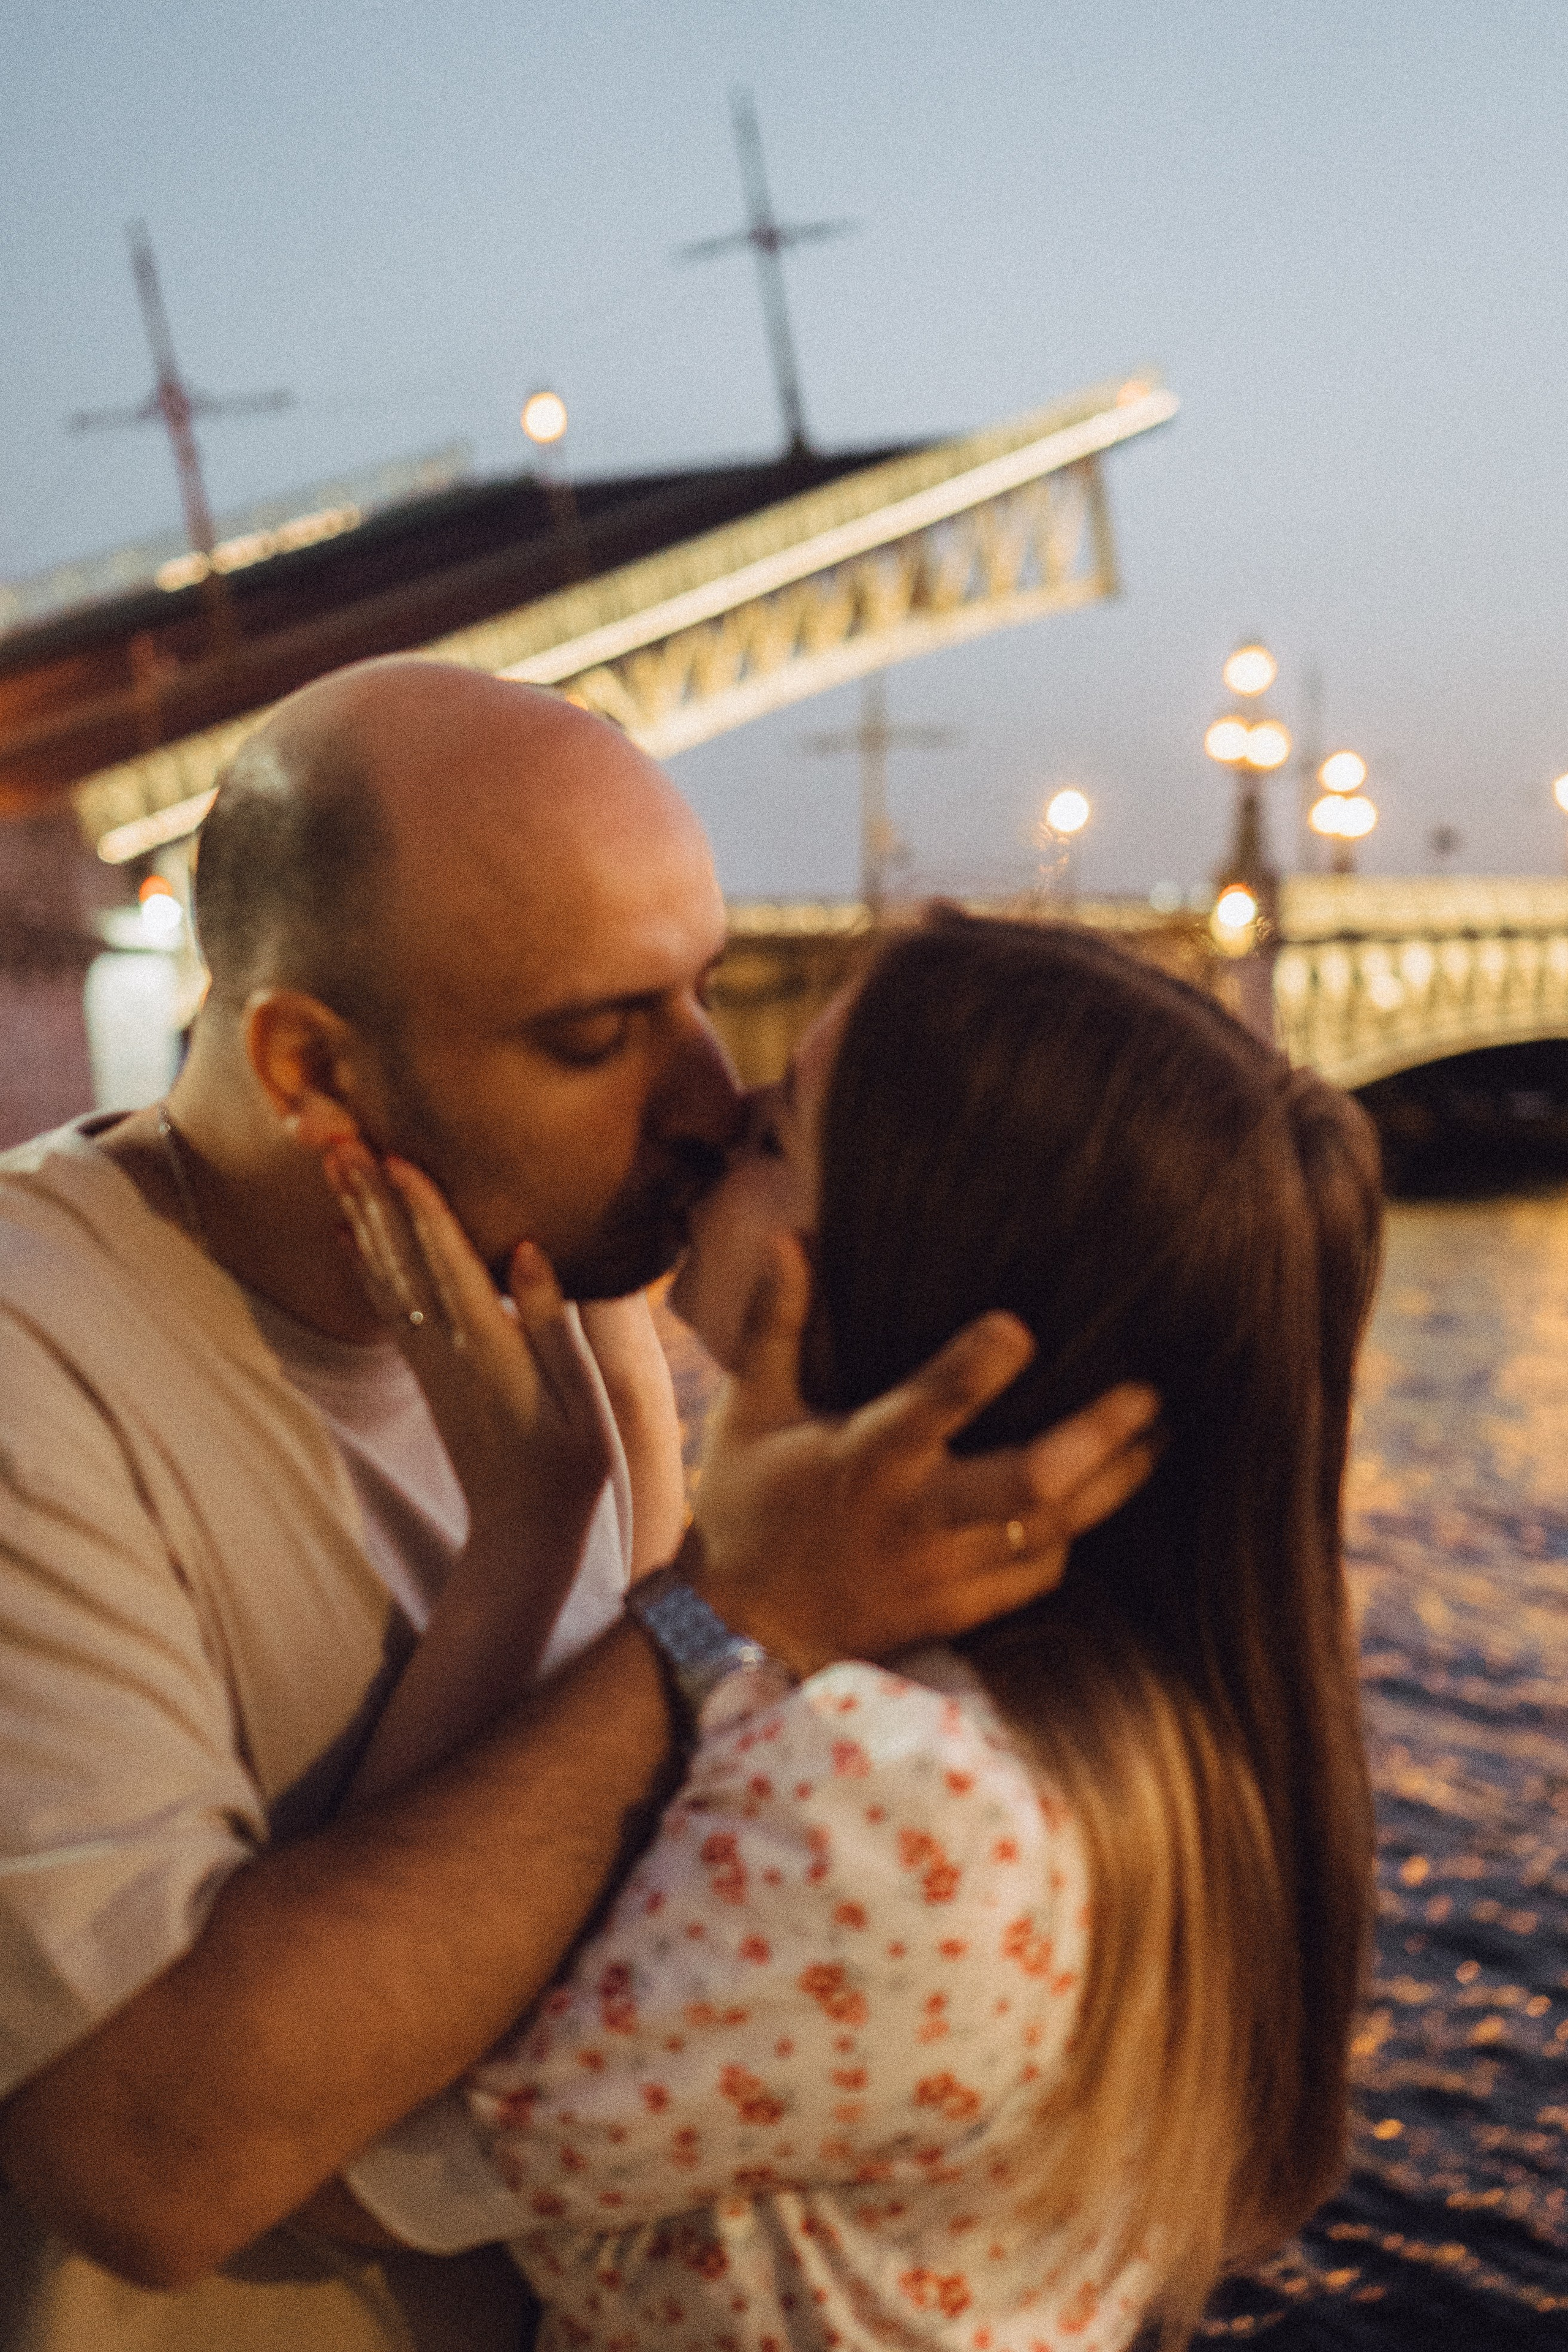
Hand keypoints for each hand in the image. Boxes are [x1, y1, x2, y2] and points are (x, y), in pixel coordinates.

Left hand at [322, 1144, 610, 1531]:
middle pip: (400, 1259)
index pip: (450, 1262)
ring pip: (384, 1276)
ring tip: (335, 1167)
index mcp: (489, 1348)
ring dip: (359, 1219)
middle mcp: (447, 1349)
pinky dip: (363, 1265)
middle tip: (339, 1139)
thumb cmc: (570, 1462)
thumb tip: (529, 1248)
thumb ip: (554, 1321)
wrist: (523, 1532)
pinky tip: (346, 1236)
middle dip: (371, 1197)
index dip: (423, 1208)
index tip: (397, 1156)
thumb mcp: (582, 1395)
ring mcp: (429, 1361)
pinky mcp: (425, 1373)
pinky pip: (386, 1305)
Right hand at [684, 1234, 1159, 1676]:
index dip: (976, 1368)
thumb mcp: (751, 1409)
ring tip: (1158, 1436)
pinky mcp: (955, 1610)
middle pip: (1026, 1484)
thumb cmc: (747, 1504)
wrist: (740, 1626)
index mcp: (864, 1459)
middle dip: (1095, 1439)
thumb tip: (789, 1237)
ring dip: (1111, 1485)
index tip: (1021, 1325)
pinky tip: (1098, 1498)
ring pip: (1049, 1531)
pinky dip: (1070, 1535)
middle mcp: (912, 1517)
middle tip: (1146, 1393)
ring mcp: (941, 1571)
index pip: (929, 1409)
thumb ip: (776, 1324)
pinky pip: (1035, 1574)